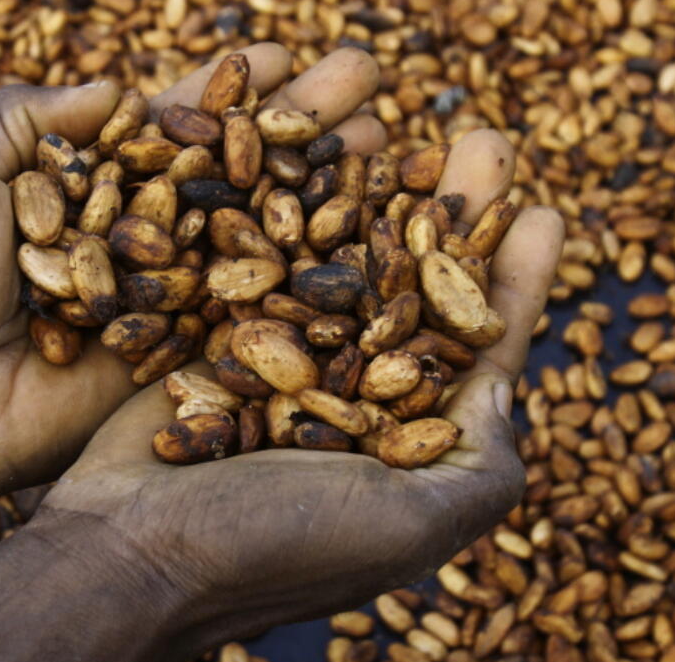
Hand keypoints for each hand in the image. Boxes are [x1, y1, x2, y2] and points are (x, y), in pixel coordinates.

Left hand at [0, 43, 387, 506]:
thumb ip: (33, 117)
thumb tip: (120, 84)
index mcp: (92, 185)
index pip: (179, 125)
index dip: (235, 90)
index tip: (289, 52)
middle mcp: (142, 237)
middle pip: (239, 170)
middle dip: (306, 124)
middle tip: (373, 81)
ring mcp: (168, 298)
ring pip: (262, 235)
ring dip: (329, 190)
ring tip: (397, 147)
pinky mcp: (183, 359)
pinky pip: (253, 314)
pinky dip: (312, 280)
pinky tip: (372, 243)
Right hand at [20, 129, 563, 656]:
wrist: (129, 553)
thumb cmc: (274, 548)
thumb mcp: (411, 525)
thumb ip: (480, 462)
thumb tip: (505, 384)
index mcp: (406, 441)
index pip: (476, 347)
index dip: (515, 281)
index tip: (545, 212)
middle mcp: (349, 393)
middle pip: (416, 283)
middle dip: (453, 212)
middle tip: (484, 137)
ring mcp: (281, 360)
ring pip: (340, 258)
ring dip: (377, 190)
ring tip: (404, 122)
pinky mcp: (215, 336)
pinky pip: (261, 259)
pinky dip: (288, 203)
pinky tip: (312, 149)